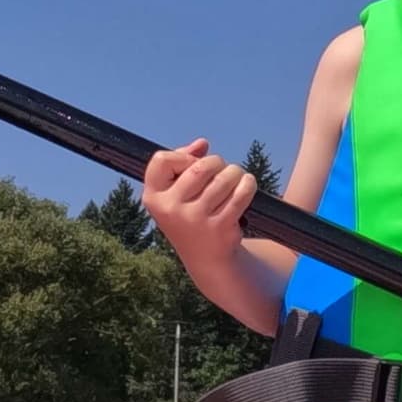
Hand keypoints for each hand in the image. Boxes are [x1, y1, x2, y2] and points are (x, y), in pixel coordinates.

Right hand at [142, 138, 256, 274]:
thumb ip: (184, 162)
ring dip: (235, 173)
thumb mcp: (177, 192)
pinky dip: (247, 184)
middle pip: (200, 167)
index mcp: (154, 198)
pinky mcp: (220, 227)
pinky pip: (240, 194)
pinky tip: (247, 184)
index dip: (182, 157)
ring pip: (224, 177)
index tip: (191, 165)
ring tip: (235, 178)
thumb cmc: (191, 215)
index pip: (162, 160)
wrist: (206, 258)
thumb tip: (202, 144)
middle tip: (221, 171)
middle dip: (216, 163)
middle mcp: (171, 209)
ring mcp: (195, 219)